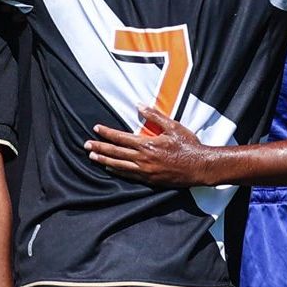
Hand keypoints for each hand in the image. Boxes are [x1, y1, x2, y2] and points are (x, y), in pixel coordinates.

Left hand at [84, 106, 212, 187]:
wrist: (200, 167)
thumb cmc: (188, 145)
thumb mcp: (173, 127)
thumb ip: (155, 116)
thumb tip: (139, 105)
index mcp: (147, 144)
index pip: (120, 138)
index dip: (106, 133)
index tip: (96, 129)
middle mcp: (143, 159)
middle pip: (115, 153)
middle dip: (99, 148)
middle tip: (86, 145)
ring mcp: (145, 171)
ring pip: (119, 166)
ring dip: (104, 161)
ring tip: (92, 157)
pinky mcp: (150, 180)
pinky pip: (129, 175)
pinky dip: (117, 171)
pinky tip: (110, 168)